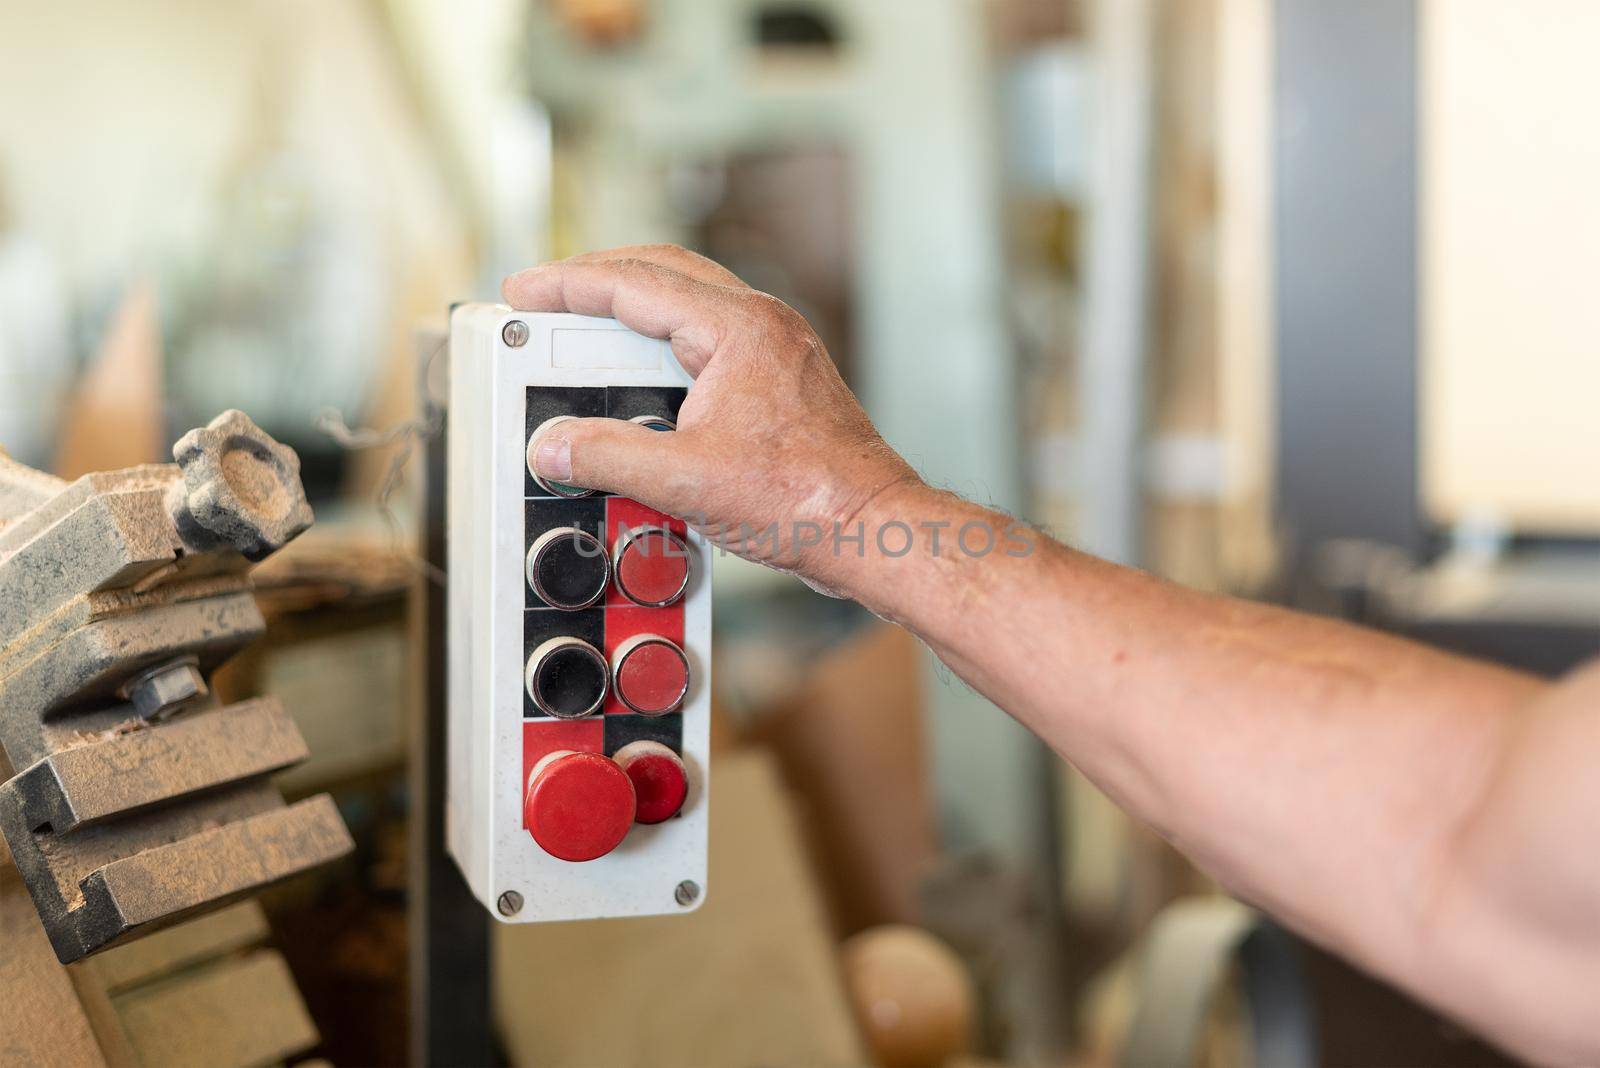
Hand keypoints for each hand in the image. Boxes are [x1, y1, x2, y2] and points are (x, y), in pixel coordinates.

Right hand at [503, 246, 921, 594]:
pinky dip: (665, 343)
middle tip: (547, 297)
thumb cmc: (809, 499)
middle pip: (664, 273)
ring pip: (689, 302)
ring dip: (633, 310)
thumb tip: (555, 445)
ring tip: (584, 330)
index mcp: (740, 329)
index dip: (569, 283)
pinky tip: (643, 376)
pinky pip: (710, 338)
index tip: (526, 290)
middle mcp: (763, 326)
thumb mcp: (687, 481)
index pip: (636, 283)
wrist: (871, 528)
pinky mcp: (781, 381)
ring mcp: (777, 350)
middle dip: (598, 280)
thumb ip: (609, 457)